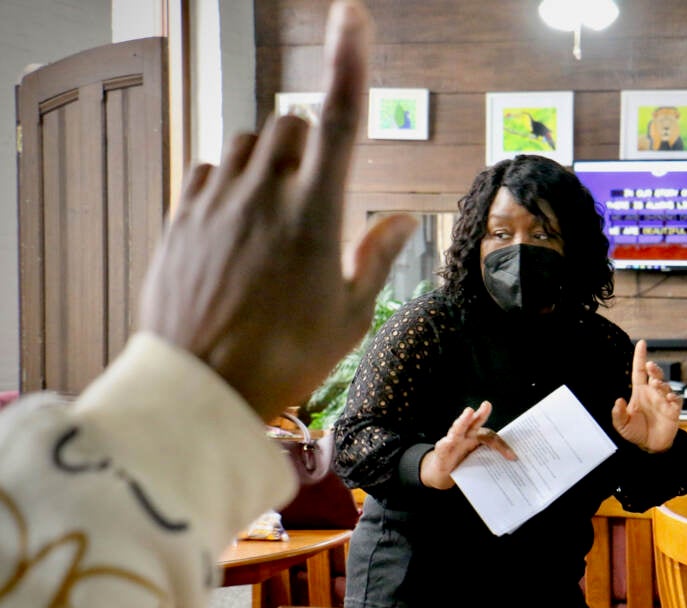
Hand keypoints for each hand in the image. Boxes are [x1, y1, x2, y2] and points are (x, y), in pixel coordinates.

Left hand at [139, 1, 414, 420]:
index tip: (354, 18)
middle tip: (315, 185)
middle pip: (290, 123)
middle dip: (309, 139)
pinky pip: (208, 170)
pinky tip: (236, 217)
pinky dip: (229, 179)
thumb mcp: (349, 316)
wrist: (199, 387)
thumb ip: (376, 257)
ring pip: (246, 143)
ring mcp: (216, 201)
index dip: (350, 64)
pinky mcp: (181, 217)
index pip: (341, 120)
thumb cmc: (284, 357)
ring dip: (268, 157)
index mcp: (314, 214)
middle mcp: (263, 193)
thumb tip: (402, 218)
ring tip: (274, 205)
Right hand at [420, 401, 516, 489]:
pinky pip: (444, 445)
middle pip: (474, 423)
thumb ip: (489, 461)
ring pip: (458, 428)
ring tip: (468, 412)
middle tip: (487, 405)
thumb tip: (509, 465)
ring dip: (463, 420)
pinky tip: (448, 441)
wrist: (443, 473)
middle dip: (481, 414)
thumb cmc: (462, 464)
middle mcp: (465, 436)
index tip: (512, 456)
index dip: (502, 447)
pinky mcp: (442, 450)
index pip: (490, 438)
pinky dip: (446, 442)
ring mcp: (453, 441)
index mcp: (476, 439)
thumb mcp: (478, 463)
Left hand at [610, 340, 682, 452]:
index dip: (640, 357)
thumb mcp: (622, 425)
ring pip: (666, 385)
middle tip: (651, 366)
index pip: (639, 371)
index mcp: (640, 393)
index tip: (642, 343)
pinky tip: (668, 398)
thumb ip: (618, 414)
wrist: (651, 447)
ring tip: (657, 385)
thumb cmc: (636, 432)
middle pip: (655, 375)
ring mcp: (664, 401)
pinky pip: (676, 399)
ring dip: (662, 383)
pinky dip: (673, 396)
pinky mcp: (673, 410)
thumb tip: (618, 400)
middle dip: (655, 369)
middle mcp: (652, 394)